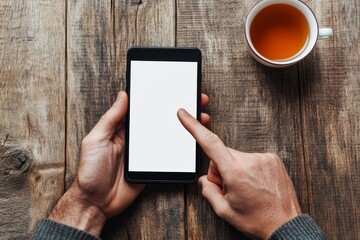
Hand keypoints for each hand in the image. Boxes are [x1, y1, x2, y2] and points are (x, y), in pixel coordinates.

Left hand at [49, 91, 210, 235]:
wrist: (96, 203)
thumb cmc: (90, 171)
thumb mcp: (96, 140)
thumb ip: (111, 119)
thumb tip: (122, 95)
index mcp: (122, 129)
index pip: (143, 109)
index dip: (158, 99)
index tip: (173, 89)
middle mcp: (135, 139)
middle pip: (159, 121)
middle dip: (177, 111)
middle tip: (195, 101)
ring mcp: (144, 154)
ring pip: (167, 137)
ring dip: (182, 129)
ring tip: (199, 119)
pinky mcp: (151, 167)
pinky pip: (167, 156)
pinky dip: (179, 149)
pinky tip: (190, 142)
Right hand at [177, 109, 300, 239]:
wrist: (286, 225)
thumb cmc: (257, 220)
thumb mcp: (224, 210)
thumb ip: (208, 191)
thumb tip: (204, 179)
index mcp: (235, 172)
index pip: (210, 143)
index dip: (194, 126)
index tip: (184, 114)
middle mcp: (250, 160)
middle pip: (222, 153)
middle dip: (220, 168)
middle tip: (231, 188)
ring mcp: (264, 158)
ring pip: (236, 156)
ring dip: (235, 168)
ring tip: (247, 188)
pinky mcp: (273, 158)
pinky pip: (251, 157)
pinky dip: (249, 168)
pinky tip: (255, 183)